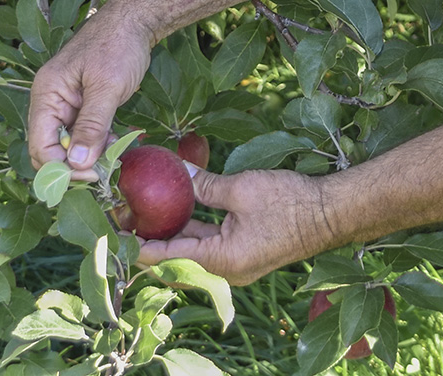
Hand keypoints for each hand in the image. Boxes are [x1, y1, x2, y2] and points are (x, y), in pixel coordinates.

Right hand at [27, 9, 153, 176]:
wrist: (135, 20)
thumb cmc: (118, 46)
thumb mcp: (107, 87)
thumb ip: (92, 125)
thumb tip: (77, 163)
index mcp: (46, 94)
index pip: (40, 145)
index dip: (62, 168)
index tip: (92, 176)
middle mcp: (50, 101)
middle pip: (50, 148)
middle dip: (73, 165)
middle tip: (102, 173)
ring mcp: (66, 102)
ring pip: (68, 144)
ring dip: (88, 155)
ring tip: (113, 156)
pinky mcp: (83, 103)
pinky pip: (83, 132)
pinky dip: (96, 142)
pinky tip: (115, 142)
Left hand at [135, 168, 339, 284]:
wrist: (331, 213)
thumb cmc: (290, 203)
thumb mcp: (241, 189)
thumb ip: (205, 185)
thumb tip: (176, 172)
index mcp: (222, 260)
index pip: (168, 255)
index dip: (138, 243)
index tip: (112, 231)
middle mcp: (226, 269)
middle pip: (178, 255)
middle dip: (151, 235)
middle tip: (123, 214)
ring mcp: (236, 263)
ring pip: (194, 248)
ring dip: (172, 230)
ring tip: (143, 210)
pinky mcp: (245, 252)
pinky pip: (211, 242)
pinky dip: (194, 227)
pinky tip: (178, 208)